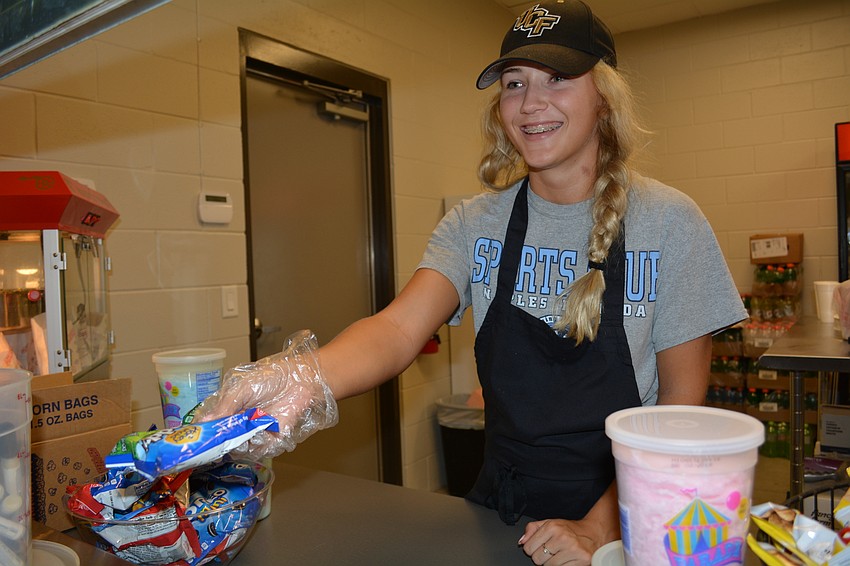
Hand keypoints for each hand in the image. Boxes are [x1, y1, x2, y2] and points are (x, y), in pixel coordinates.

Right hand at [191, 330, 337, 458]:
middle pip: (222, 443)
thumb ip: (224, 406)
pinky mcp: (271, 440)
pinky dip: (263, 443)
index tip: (197, 440)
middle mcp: (239, 424)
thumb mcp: (241, 388)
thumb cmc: (271, 378)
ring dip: (244, 441)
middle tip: (226, 435)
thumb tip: (203, 422)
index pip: (209, 426)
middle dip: (223, 442)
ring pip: (240, 450)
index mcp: (228, 409)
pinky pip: (261, 451)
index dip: (202, 434)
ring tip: (254, 424)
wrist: (301, 380)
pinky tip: (268, 427)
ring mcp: (254, 433)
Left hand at [518, 518, 603, 564]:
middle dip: (542, 557)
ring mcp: (572, 549)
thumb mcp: (550, 523)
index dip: (532, 549)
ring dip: (552, 563)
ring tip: (560, 554)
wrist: (593, 533)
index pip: (528, 547)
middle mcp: (562, 537)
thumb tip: (522, 541)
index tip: (540, 547)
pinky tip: (567, 559)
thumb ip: (533, 529)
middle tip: (551, 551)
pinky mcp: (581, 560)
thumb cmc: (570, 530)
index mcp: (552, 527)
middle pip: (537, 559)